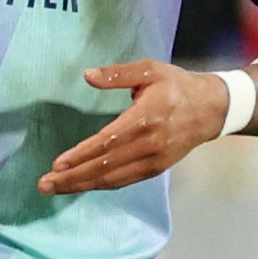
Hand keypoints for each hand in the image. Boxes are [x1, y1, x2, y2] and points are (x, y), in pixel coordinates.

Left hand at [39, 60, 230, 195]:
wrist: (213, 109)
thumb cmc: (178, 86)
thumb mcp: (150, 70)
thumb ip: (118, 74)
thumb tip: (87, 75)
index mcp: (146, 118)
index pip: (107, 142)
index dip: (81, 155)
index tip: (57, 164)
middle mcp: (149, 145)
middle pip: (105, 167)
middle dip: (73, 177)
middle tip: (44, 184)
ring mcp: (154, 160)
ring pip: (113, 179)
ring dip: (82, 185)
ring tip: (55, 189)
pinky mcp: (157, 168)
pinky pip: (125, 180)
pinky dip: (101, 185)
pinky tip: (82, 185)